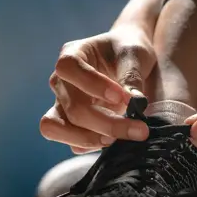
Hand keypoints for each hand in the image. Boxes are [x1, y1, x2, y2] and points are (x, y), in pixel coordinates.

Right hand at [40, 26, 156, 153]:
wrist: (127, 60)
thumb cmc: (127, 51)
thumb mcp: (135, 55)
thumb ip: (132, 77)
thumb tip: (135, 105)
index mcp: (71, 55)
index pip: (69, 68)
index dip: (93, 85)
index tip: (123, 97)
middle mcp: (60, 81)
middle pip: (72, 107)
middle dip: (106, 123)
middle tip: (140, 129)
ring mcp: (61, 104)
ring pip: (56, 128)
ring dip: (90, 139)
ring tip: (119, 140)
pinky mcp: (69, 124)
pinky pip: (71, 142)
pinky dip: (91, 146)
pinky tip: (114, 141)